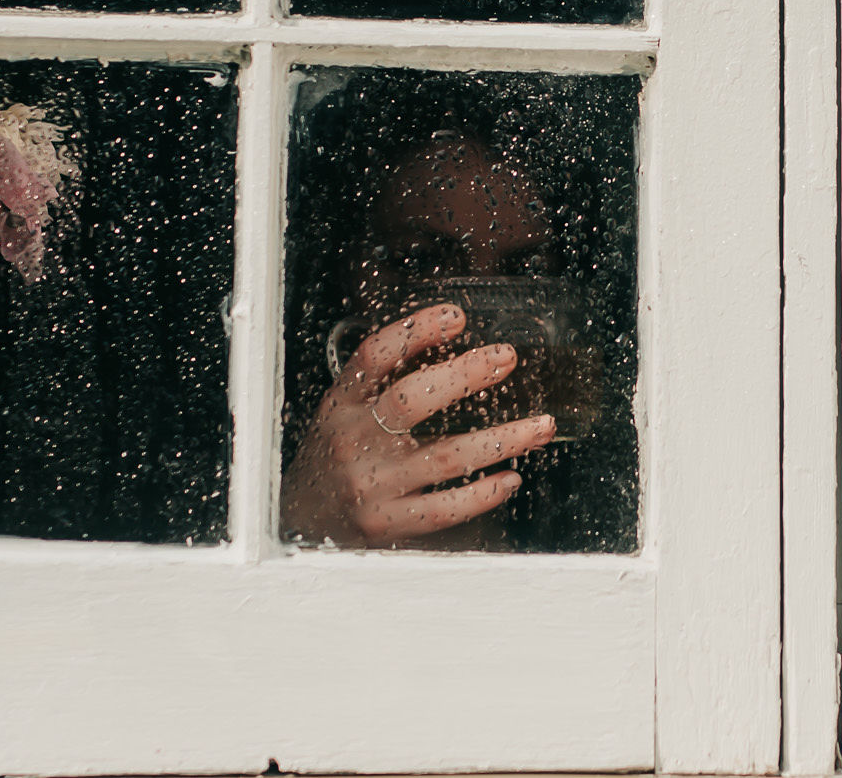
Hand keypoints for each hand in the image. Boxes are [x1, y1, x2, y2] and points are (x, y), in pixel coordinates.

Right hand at [280, 303, 555, 547]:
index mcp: (341, 404)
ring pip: (446, 457)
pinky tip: (511, 478)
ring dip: (503, 439)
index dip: (415, 331)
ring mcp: (371, 485)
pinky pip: (445, 509)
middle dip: (465, 374)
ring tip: (543, 425)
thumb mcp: (341, 410)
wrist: (298, 524)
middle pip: (412, 400)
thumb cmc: (332, 457)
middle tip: (506, 357)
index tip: (456, 316)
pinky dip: (483, 493)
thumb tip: (450, 342)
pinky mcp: (388, 524)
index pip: (374, 356)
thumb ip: (381, 382)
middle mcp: (353, 441)